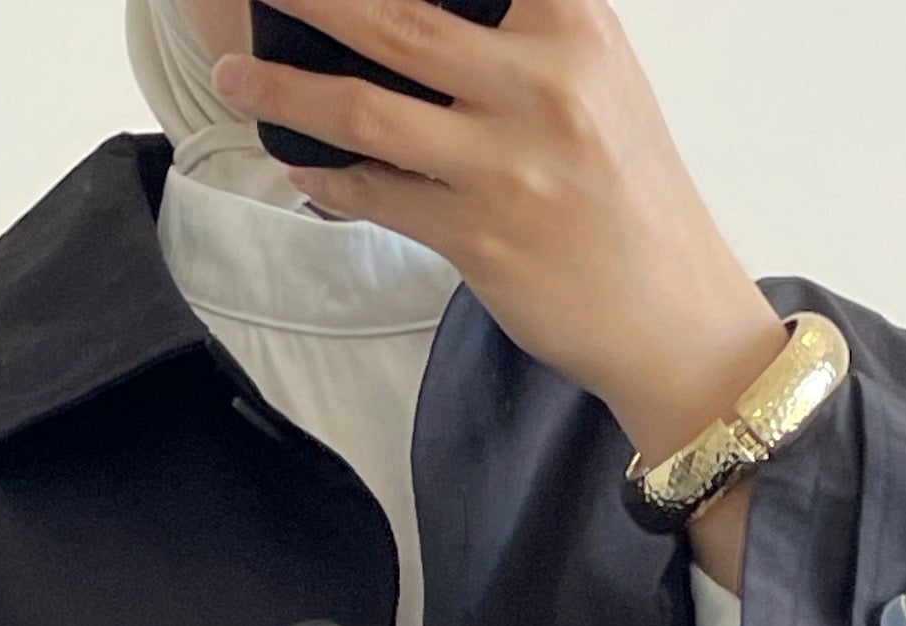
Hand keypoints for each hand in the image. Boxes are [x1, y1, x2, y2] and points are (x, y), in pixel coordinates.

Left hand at [210, 0, 791, 586]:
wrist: (673, 314)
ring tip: (232, 78)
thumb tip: (427, 10)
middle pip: (395, 17)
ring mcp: (507, 164)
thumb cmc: (629, 191)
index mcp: (572, 23)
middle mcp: (540, 83)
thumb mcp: (596, 75)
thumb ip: (524, 28)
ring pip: (367, 111)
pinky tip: (295, 163)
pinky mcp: (479, 237)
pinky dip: (325, 179)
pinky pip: (377, 198)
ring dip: (286, 90)